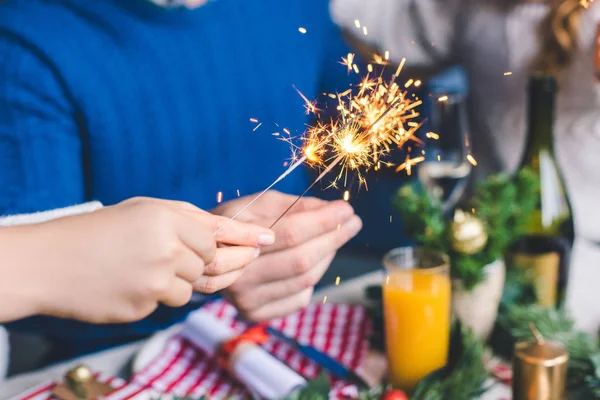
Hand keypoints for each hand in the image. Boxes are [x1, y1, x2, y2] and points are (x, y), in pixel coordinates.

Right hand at [18, 197, 273, 322]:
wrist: (52, 263)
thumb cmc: (101, 231)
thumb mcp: (144, 210)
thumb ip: (188, 219)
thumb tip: (227, 235)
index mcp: (166, 218)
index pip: (219, 232)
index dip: (246, 237)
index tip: (267, 240)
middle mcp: (166, 249)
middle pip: (213, 263)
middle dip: (215, 261)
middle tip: (223, 257)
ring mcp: (156, 281)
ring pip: (193, 287)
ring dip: (181, 279)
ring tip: (149, 265)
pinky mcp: (145, 307)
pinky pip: (169, 302)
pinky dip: (160, 293)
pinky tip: (135, 280)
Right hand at [213, 191, 361, 320]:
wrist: (204, 255)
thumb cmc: (235, 222)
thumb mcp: (257, 203)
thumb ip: (293, 205)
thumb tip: (331, 209)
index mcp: (234, 243)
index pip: (291, 233)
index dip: (323, 221)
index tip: (346, 208)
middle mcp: (238, 277)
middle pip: (301, 259)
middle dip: (334, 237)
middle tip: (353, 221)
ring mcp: (246, 301)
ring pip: (305, 279)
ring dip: (328, 255)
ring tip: (338, 236)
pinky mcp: (256, 314)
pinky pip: (300, 296)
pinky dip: (315, 276)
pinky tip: (316, 259)